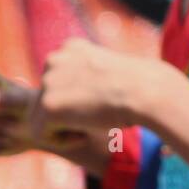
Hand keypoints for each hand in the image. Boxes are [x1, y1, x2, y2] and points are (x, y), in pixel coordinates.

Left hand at [35, 37, 176, 136]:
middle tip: (98, 116)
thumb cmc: (138, 87)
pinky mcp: (48, 104)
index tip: (103, 100)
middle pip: (47, 99)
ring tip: (92, 125)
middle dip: (68, 114)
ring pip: (42, 117)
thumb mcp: (108, 73)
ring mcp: (49, 81)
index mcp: (70, 47)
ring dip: (65, 127)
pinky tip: (87, 132)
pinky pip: (42, 134)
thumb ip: (86, 78)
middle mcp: (54, 59)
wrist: (145, 92)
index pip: (60, 83)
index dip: (79, 100)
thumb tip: (71, 100)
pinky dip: (65, 140)